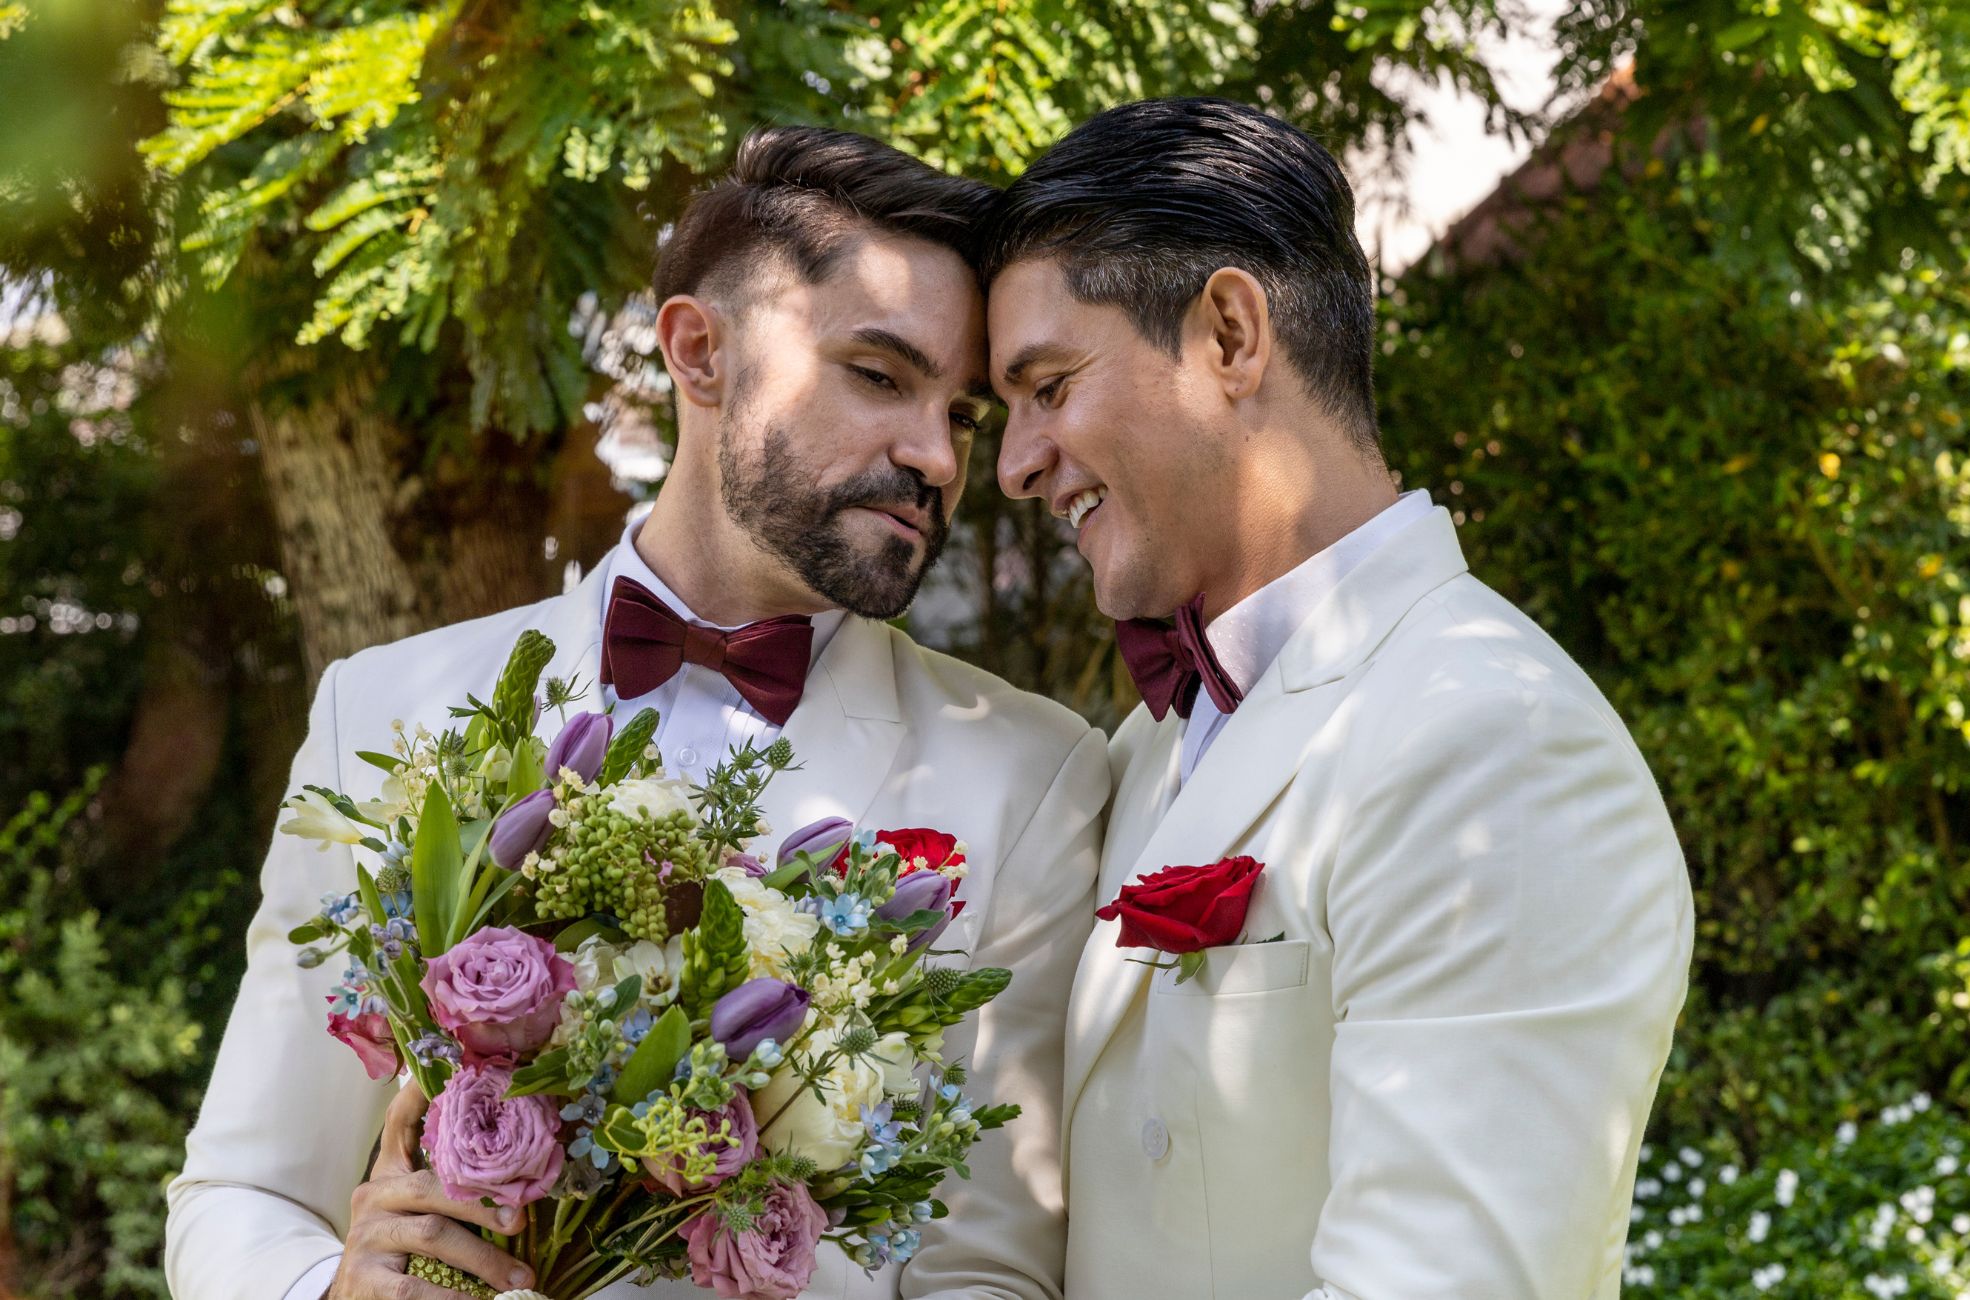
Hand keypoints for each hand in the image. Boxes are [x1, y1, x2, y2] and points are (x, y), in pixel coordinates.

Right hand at [326, 1082, 534, 1299]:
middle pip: (434, 1186)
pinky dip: (452, 1298)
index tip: (451, 1062)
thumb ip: (451, 1191)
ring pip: (434, 1234)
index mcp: (390, 1174)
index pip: (400, 1123)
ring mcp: (366, 1236)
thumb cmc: (401, 1250)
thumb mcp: (418, 1213)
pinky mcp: (363, 1278)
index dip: (420, 1094)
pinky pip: (413, 1287)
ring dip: (485, 1259)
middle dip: (484, 1204)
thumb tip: (522, 1185)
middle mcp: (374, 1196)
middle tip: (523, 1220)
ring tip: (520, 1278)